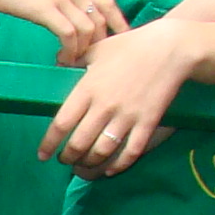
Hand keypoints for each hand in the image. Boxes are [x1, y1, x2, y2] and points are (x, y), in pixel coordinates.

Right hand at [0, 0, 128, 62]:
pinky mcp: (46, 9)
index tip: (118, 43)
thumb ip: (58, 0)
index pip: (107, 4)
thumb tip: (63, 17)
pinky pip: (69, 35)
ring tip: (70, 63)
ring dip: (82, 52)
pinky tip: (60, 59)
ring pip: (88, 30)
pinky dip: (69, 51)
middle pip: (100, 21)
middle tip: (87, 62)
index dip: (118, 24)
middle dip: (98, 45)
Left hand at [43, 20, 197, 177]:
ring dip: (89, 164)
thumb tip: (58, 65)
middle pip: (78, 144)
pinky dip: (118, 165)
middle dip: (68, 157)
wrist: (171, 47)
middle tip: (64, 160)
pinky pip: (130, 152)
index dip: (48, 144)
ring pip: (101, 152)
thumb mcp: (97, 49)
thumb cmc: (131, 45)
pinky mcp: (147, 122)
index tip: (42, 155)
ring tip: (84, 165)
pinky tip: (110, 170)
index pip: (61, 124)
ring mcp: (127, 116)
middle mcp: (104, 106)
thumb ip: (75, 61)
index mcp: (88, 88)